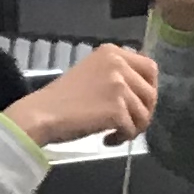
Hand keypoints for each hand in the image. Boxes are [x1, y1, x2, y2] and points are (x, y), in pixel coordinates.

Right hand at [14, 41, 158, 146]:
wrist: (42, 114)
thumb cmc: (63, 98)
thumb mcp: (92, 73)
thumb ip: (115, 74)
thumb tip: (139, 91)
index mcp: (112, 52)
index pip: (150, 68)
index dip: (149, 89)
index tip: (138, 104)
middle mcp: (118, 65)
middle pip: (151, 93)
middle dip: (144, 113)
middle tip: (129, 125)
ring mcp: (119, 86)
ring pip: (144, 114)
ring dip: (133, 129)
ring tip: (114, 133)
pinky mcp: (116, 109)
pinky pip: (132, 129)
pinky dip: (121, 139)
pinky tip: (107, 140)